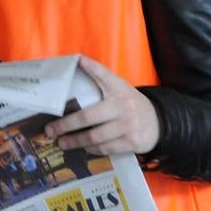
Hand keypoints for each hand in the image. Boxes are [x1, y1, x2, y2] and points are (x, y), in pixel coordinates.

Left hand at [43, 56, 160, 155]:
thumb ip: (101, 84)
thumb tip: (76, 71)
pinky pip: (106, 148)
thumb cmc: (130, 105)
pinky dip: (91, 149)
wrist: (159, 123)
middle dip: (66, 125)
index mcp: (120, 89)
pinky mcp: (132, 142)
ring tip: (62, 142)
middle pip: (89, 117)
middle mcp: (123, 105)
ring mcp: (128, 125)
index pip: (105, 75)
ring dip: (75, 141)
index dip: (92, 68)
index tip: (79, 61)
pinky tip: (83, 147)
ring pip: (95, 136)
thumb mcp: (120, 90)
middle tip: (51, 130)